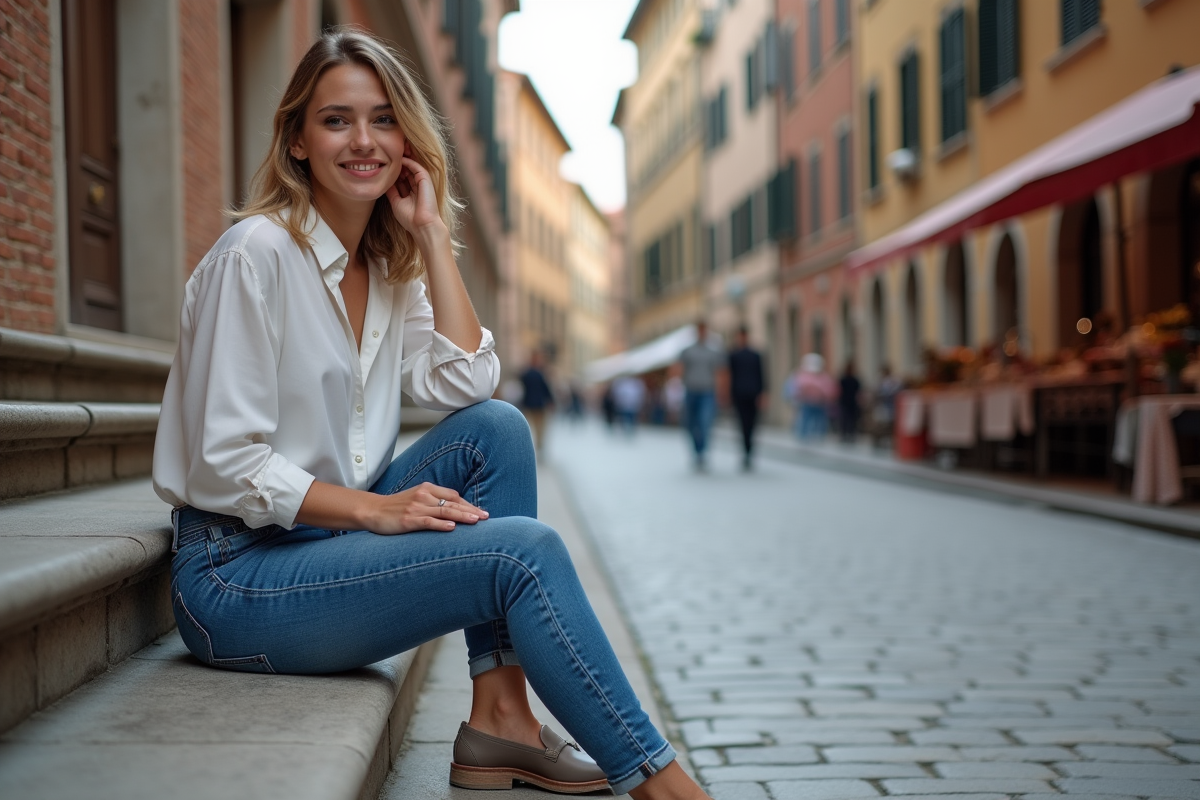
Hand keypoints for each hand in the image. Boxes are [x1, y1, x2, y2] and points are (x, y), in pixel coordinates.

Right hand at [365, 482, 488, 534]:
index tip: (481, 512)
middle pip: (453, 502)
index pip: (453, 495)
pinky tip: (452, 528)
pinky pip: (428, 521)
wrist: (373, 511)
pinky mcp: (409, 520)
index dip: (468, 504)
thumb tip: (456, 510)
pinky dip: (441, 524)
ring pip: (444, 511)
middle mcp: (423, 496)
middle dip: (471, 510)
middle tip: (486, 517)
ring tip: (476, 521)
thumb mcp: (417, 498)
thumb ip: (434, 501)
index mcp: (427, 488)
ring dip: (462, 516)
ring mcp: (416, 508)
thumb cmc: (396, 507)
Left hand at [385, 144, 443, 236]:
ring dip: (402, 159)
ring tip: (391, 152)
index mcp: (411, 192)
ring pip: (411, 166)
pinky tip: (399, 159)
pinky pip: (415, 166)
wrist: (422, 226)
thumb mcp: (395, 202)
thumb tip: (384, 181)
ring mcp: (421, 182)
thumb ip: (391, 191)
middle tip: (385, 155)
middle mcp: (416, 186)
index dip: (393, 171)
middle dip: (397, 163)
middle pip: (406, 170)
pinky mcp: (425, 179)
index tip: (382, 165)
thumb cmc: (410, 218)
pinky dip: (407, 161)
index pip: (401, 178)